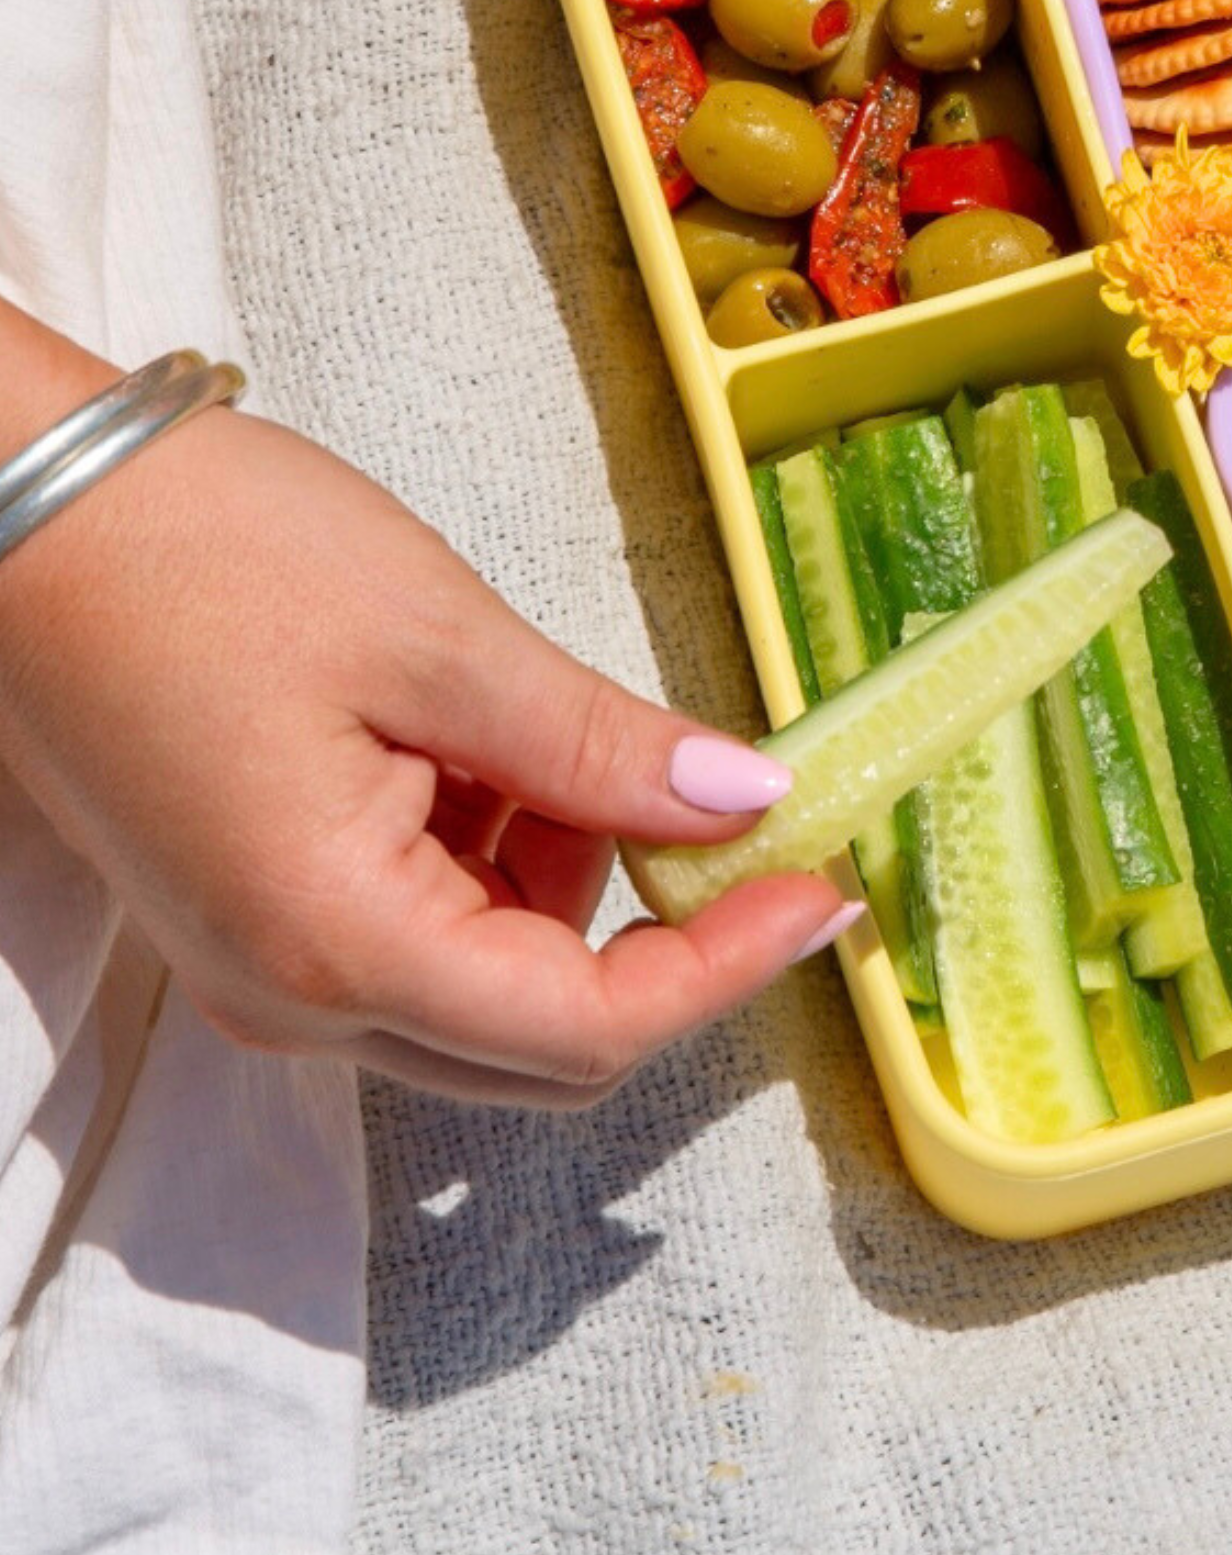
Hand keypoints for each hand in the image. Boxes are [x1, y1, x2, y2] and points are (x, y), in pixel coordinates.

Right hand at [0, 356, 849, 1107]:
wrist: (21, 516)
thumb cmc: (209, 559)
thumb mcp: (444, 642)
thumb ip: (602, 746)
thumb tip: (746, 803)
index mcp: (338, 942)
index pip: (588, 1030)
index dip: (728, 966)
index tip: (828, 884)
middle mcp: (293, 995)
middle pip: (543, 1038)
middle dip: (664, 931)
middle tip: (750, 806)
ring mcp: (264, 965)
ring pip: (490, 978)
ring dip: (568, 869)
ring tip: (539, 714)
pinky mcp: (256, 913)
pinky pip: (424, 926)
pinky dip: (498, 846)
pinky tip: (481, 733)